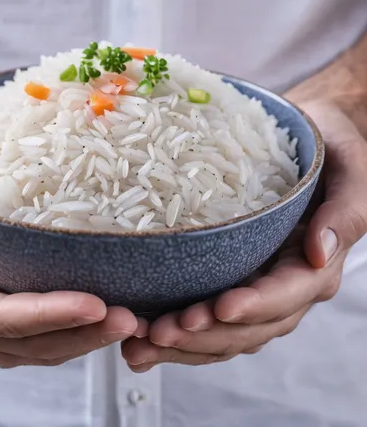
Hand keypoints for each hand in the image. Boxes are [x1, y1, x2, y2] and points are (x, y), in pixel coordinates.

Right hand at [0, 120, 143, 367]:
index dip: (41, 316)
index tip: (92, 304)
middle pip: (19, 341)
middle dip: (76, 335)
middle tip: (129, 319)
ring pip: (33, 342)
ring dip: (82, 337)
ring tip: (130, 319)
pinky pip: (37, 322)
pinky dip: (73, 323)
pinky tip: (107, 306)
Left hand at [122, 102, 366, 371]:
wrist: (301, 139)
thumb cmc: (325, 147)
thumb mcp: (348, 166)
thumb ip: (345, 211)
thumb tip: (319, 252)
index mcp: (313, 266)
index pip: (284, 296)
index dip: (253, 306)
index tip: (219, 307)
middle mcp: (283, 286)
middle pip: (247, 326)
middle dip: (204, 334)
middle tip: (159, 332)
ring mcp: (253, 287)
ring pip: (222, 333)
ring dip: (181, 344)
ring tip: (139, 345)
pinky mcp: (227, 281)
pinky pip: (205, 319)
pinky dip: (175, 334)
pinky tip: (141, 339)